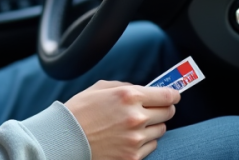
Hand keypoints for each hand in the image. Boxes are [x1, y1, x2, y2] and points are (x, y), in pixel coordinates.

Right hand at [65, 80, 179, 159]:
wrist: (65, 138)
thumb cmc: (80, 110)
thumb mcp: (100, 88)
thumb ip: (125, 87)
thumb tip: (145, 90)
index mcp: (128, 96)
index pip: (166, 95)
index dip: (173, 94)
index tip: (173, 95)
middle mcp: (136, 117)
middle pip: (168, 112)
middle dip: (164, 109)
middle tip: (155, 108)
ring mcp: (135, 139)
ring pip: (161, 130)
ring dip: (153, 125)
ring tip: (136, 124)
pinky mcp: (133, 156)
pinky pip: (151, 146)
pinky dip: (144, 141)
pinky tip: (129, 137)